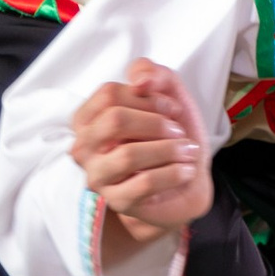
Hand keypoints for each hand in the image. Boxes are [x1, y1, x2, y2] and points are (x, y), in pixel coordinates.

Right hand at [69, 59, 211, 250]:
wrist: (189, 177)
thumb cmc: (170, 135)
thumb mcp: (168, 94)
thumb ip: (152, 73)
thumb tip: (140, 81)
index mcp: (88, 119)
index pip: (108, 94)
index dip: (147, 97)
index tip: (172, 108)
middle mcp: (84, 148)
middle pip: (114, 120)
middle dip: (155, 123)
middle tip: (179, 131)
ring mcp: (98, 177)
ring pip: (128, 155)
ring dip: (169, 149)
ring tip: (188, 151)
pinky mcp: (118, 202)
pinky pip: (144, 183)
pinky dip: (174, 173)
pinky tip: (187, 170)